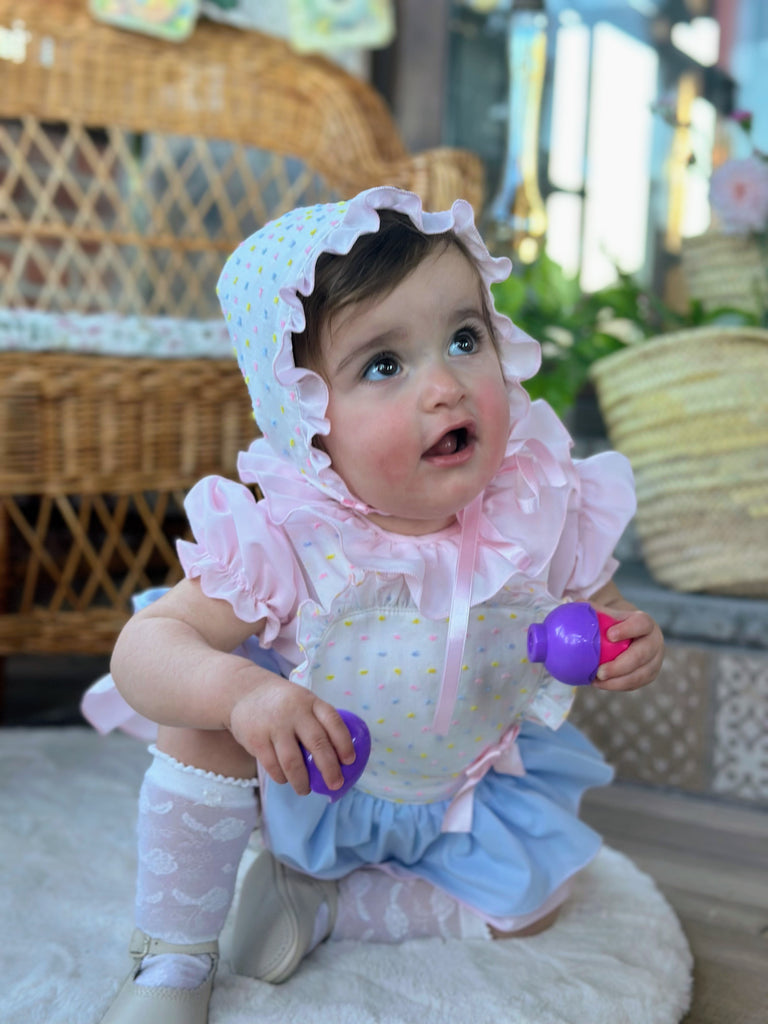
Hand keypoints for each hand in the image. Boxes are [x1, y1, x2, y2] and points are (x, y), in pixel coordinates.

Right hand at [228, 675, 356, 794]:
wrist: (244, 692)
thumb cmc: (283, 703)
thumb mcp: (303, 702)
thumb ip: (317, 722)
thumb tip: (338, 758)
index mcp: (311, 702)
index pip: (333, 721)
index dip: (344, 742)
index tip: (350, 761)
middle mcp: (294, 712)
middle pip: (317, 743)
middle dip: (329, 768)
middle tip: (335, 784)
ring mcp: (274, 726)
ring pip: (293, 762)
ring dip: (302, 781)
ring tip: (306, 790)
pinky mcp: (256, 740)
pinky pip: (272, 766)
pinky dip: (281, 777)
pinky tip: (285, 779)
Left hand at [590, 605, 663, 691]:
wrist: (628, 634)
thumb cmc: (612, 622)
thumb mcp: (605, 613)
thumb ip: (591, 609)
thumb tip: (572, 604)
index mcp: (644, 623)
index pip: (641, 624)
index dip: (628, 630)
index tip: (609, 635)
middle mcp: (654, 641)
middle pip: (642, 654)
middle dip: (621, 665)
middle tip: (600, 671)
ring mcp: (654, 660)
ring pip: (640, 674)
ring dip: (618, 681)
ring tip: (597, 681)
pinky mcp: (649, 675)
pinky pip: (635, 684)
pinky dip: (617, 686)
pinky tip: (600, 684)